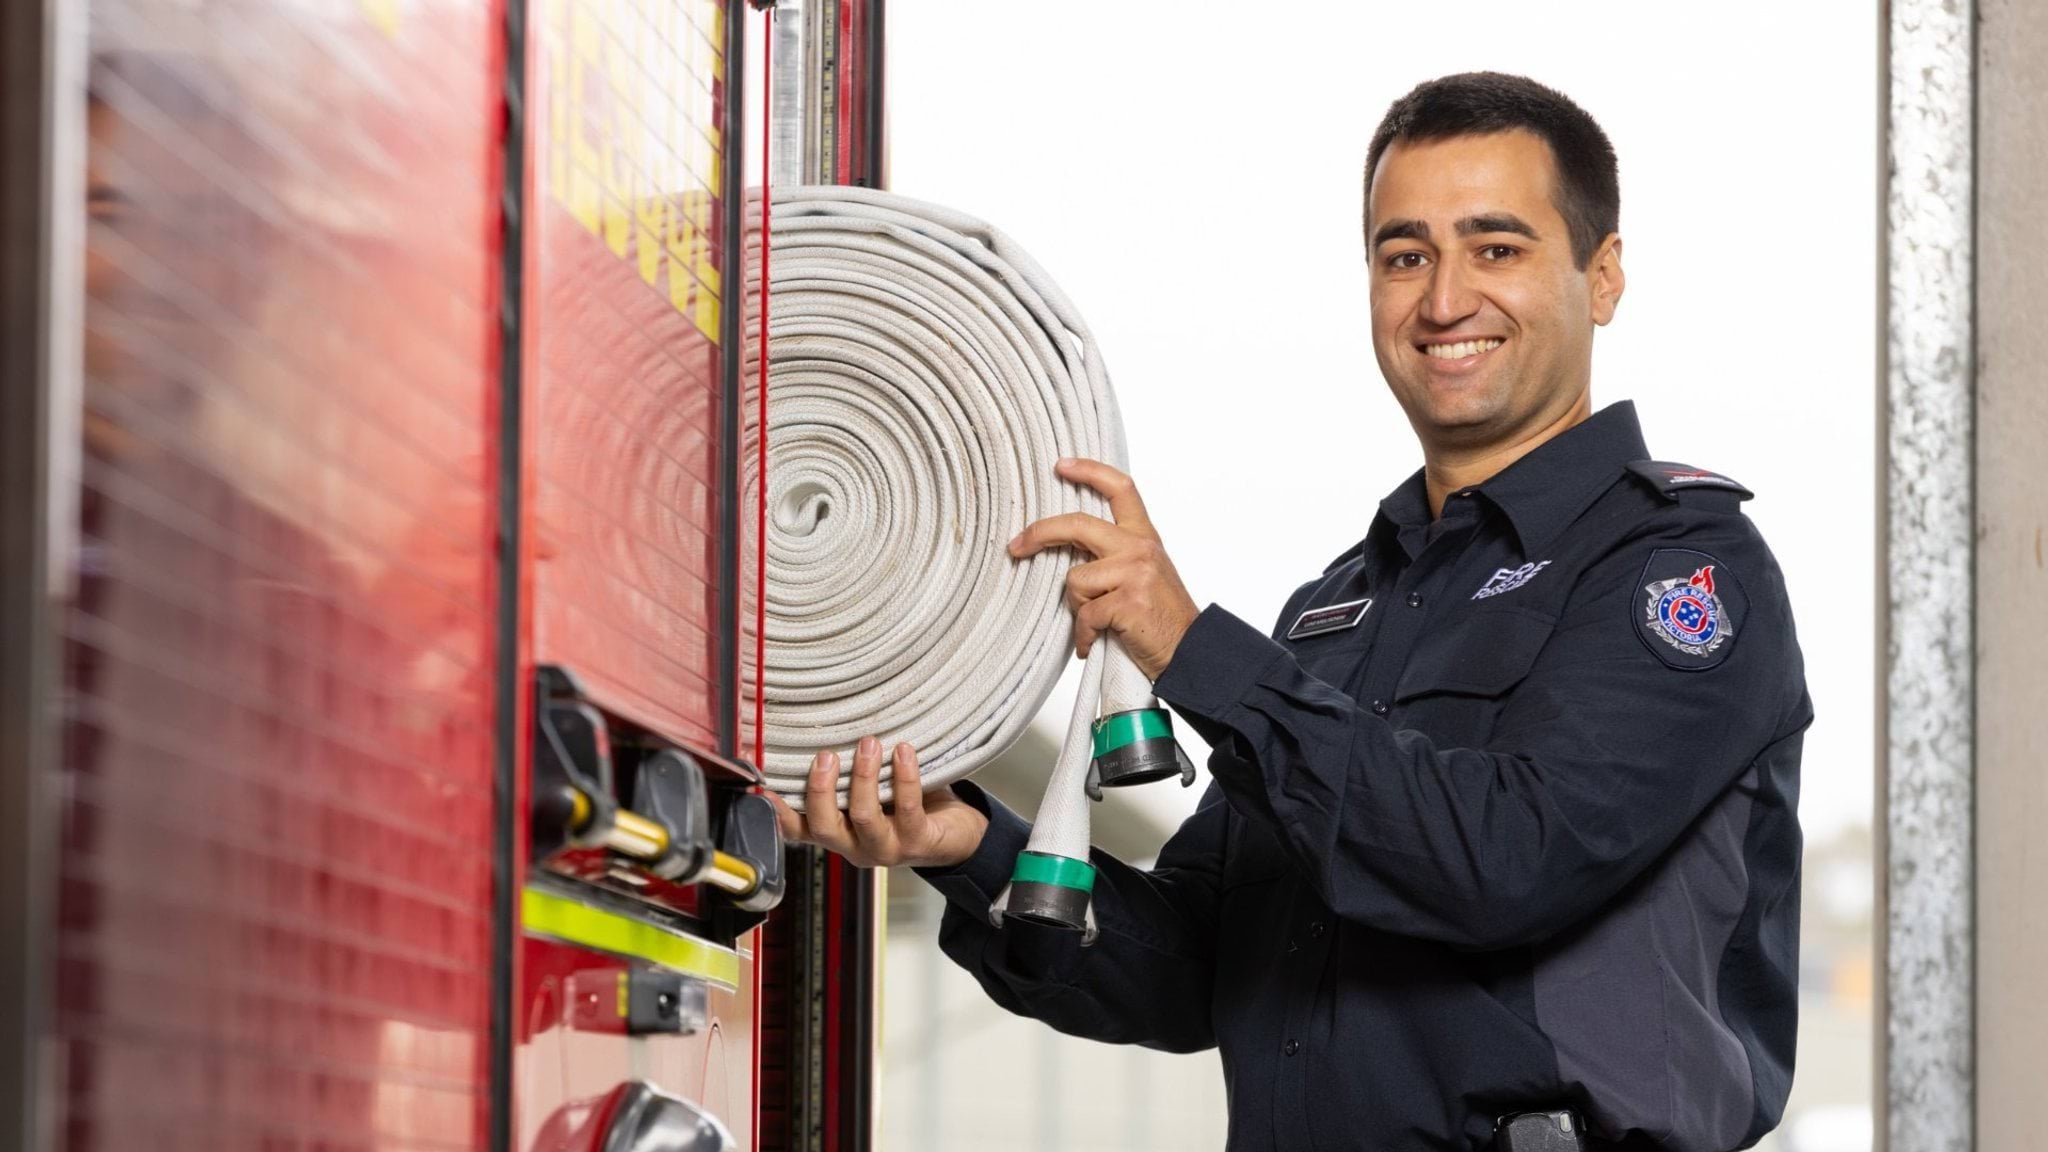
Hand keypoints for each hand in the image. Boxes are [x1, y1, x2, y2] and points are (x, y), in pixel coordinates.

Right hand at [768, 736, 989, 869]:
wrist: (957, 835)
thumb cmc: (908, 806)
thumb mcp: (871, 792)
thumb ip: (846, 775)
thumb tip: (824, 728)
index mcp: (839, 833)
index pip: (798, 829)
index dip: (778, 812)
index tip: (763, 785)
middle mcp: (856, 846)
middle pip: (824, 828)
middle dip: (821, 790)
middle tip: (825, 755)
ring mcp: (886, 849)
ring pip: (864, 817)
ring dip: (863, 777)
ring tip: (869, 743)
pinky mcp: (918, 842)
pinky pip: (907, 809)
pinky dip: (904, 777)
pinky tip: (903, 751)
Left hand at [1008, 458, 1199, 679]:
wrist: (1192, 652)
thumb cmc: (1162, 618)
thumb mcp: (1146, 573)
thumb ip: (1115, 555)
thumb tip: (1068, 550)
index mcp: (1144, 537)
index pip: (1120, 489)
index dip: (1090, 471)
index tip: (1062, 465)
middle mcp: (1140, 548)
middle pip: (1078, 525)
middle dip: (1040, 533)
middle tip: (1017, 546)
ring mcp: (1135, 573)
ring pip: (1076, 579)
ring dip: (1079, 607)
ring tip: (1098, 624)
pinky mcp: (1128, 602)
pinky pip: (1085, 615)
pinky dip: (1084, 635)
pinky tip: (1095, 643)